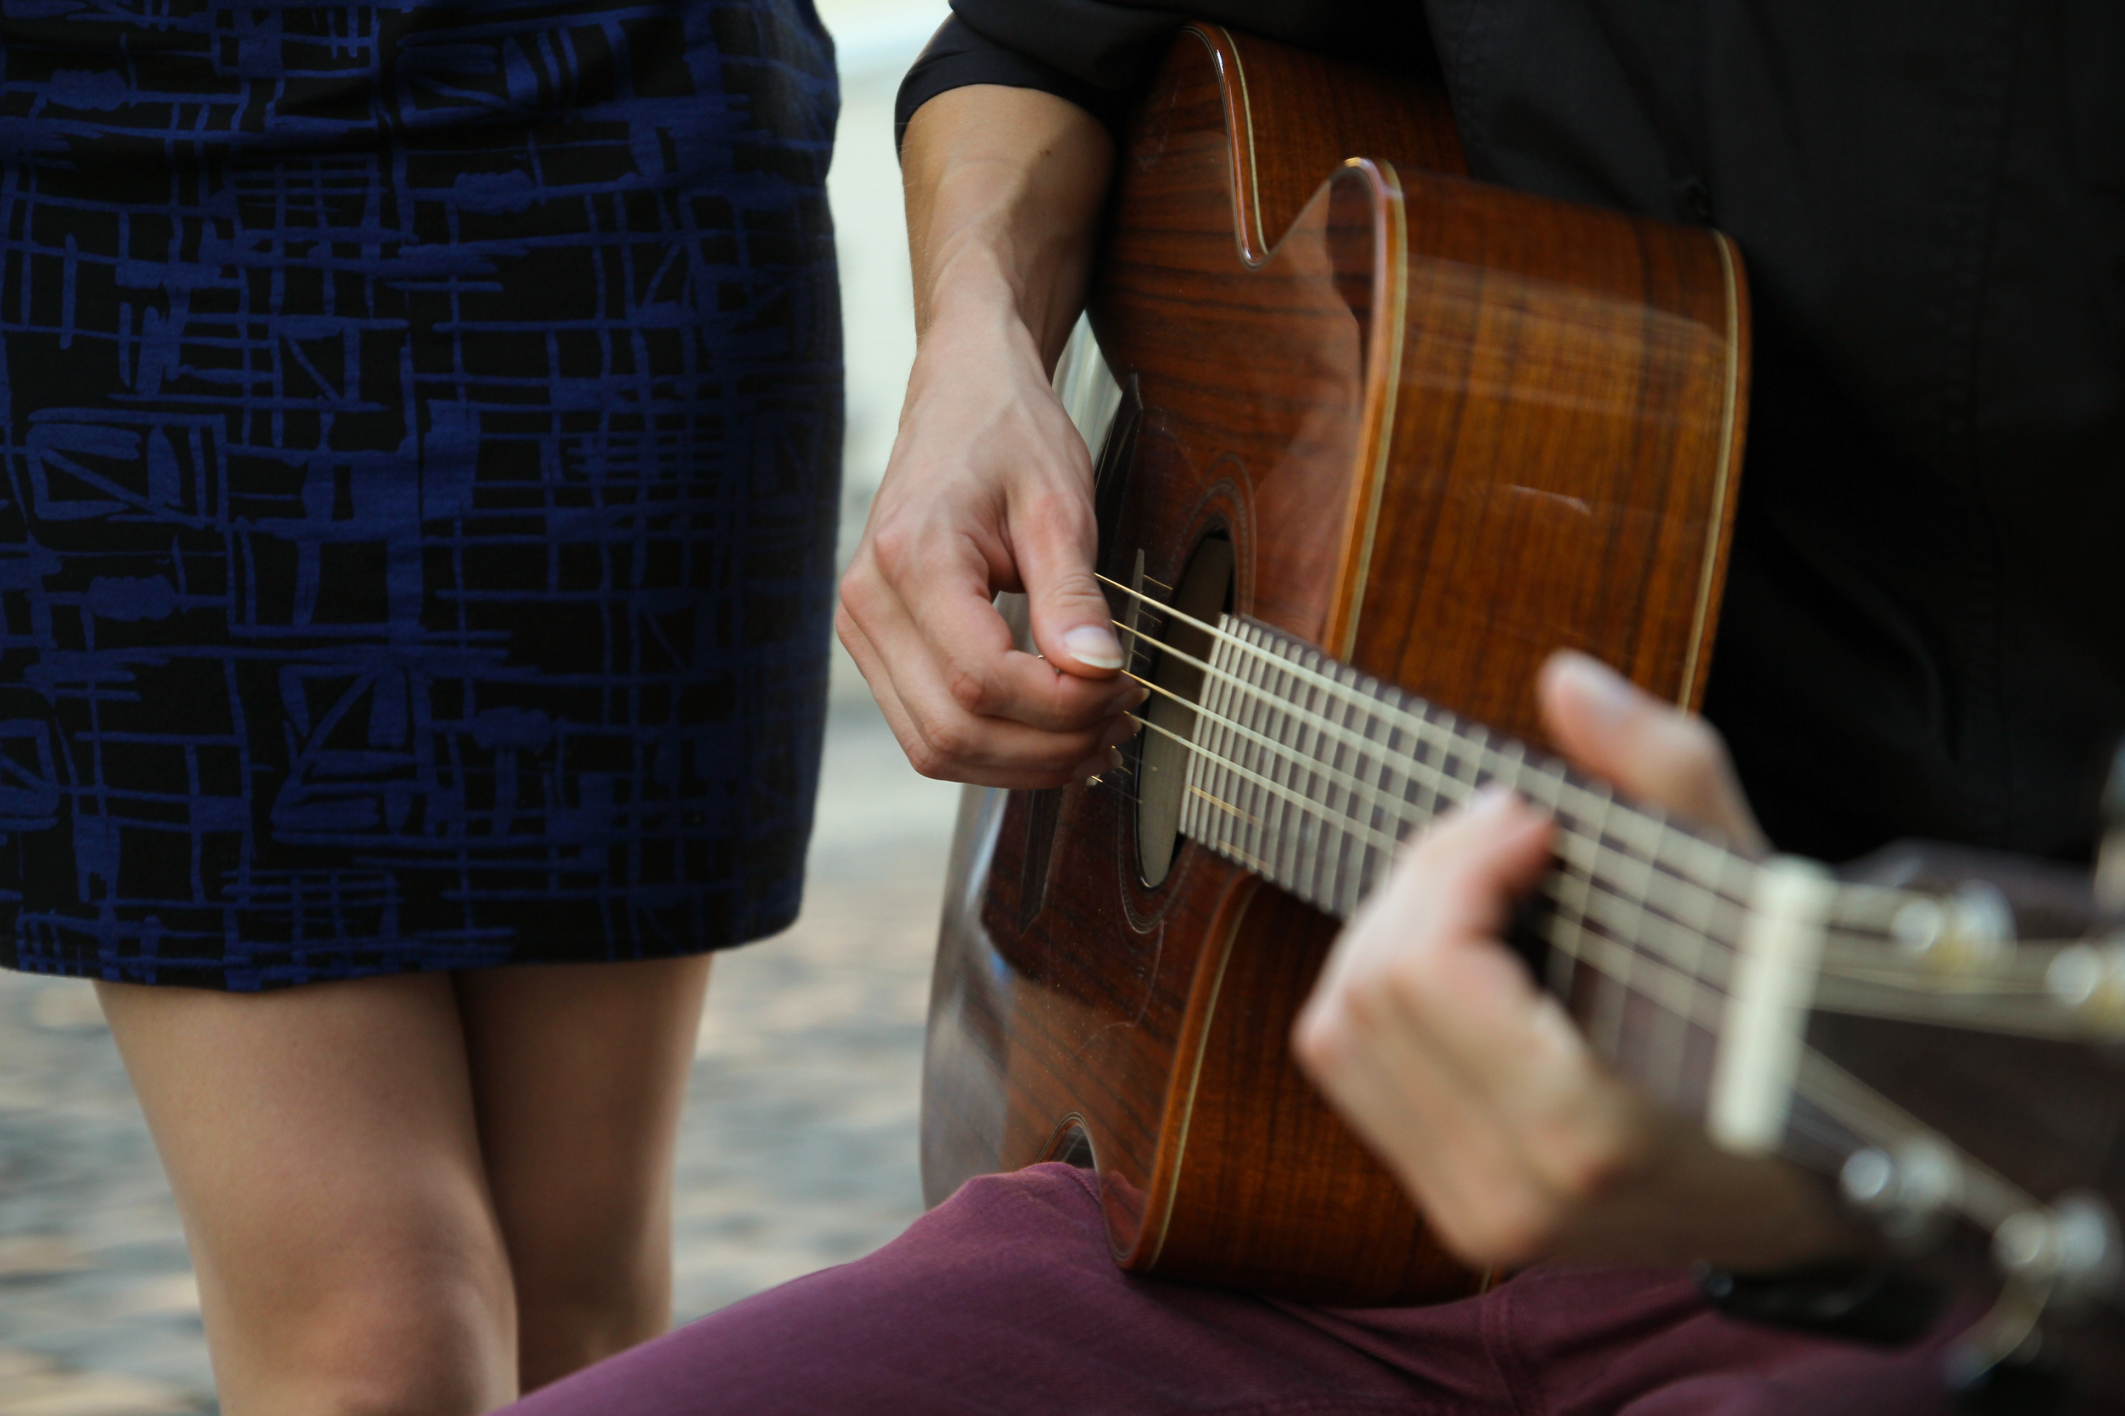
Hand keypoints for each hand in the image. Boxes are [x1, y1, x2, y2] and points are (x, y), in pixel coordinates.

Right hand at [837, 85, 1143, 788]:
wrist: (963, 396)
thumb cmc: (1008, 434)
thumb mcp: (1059, 502)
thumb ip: (1073, 593)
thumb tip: (1096, 673)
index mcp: (911, 557)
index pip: (983, 679)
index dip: (1061, 707)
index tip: (1123, 688)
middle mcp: (868, 601)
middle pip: (954, 729)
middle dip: (1049, 747)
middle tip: (1120, 722)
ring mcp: (863, 630)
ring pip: (935, 748)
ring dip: (1023, 763)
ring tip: (1095, 736)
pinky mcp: (876, 648)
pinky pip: (929, 730)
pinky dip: (995, 748)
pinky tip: (1052, 732)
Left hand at [1293, 652, 1858, 1271]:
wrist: (1830, 1195)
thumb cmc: (1804, 1045)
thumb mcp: (1761, 903)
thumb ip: (1665, 778)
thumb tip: (1567, 681)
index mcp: (1587, 1129)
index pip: (1425, 971)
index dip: (1456, 866)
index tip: (1530, 821)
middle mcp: (1513, 1190)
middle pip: (1368, 992)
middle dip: (1421, 884)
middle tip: (1501, 838)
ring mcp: (1478, 1216)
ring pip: (1338, 1033)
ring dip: (1391, 933)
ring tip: (1479, 890)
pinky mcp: (1459, 1215)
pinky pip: (1354, 1074)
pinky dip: (1385, 994)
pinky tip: (1462, 957)